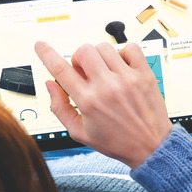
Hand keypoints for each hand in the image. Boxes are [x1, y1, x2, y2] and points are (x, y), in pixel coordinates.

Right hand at [35, 41, 172, 168]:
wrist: (150, 146)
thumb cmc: (117, 141)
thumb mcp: (80, 133)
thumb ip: (60, 108)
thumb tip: (50, 85)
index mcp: (88, 101)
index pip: (60, 69)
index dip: (46, 54)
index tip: (40, 45)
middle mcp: (107, 87)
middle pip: (83, 51)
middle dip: (79, 58)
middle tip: (84, 71)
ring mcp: (127, 78)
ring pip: (104, 47)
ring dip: (99, 56)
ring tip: (104, 71)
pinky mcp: (144, 74)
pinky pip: (130, 48)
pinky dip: (123, 53)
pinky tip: (121, 67)